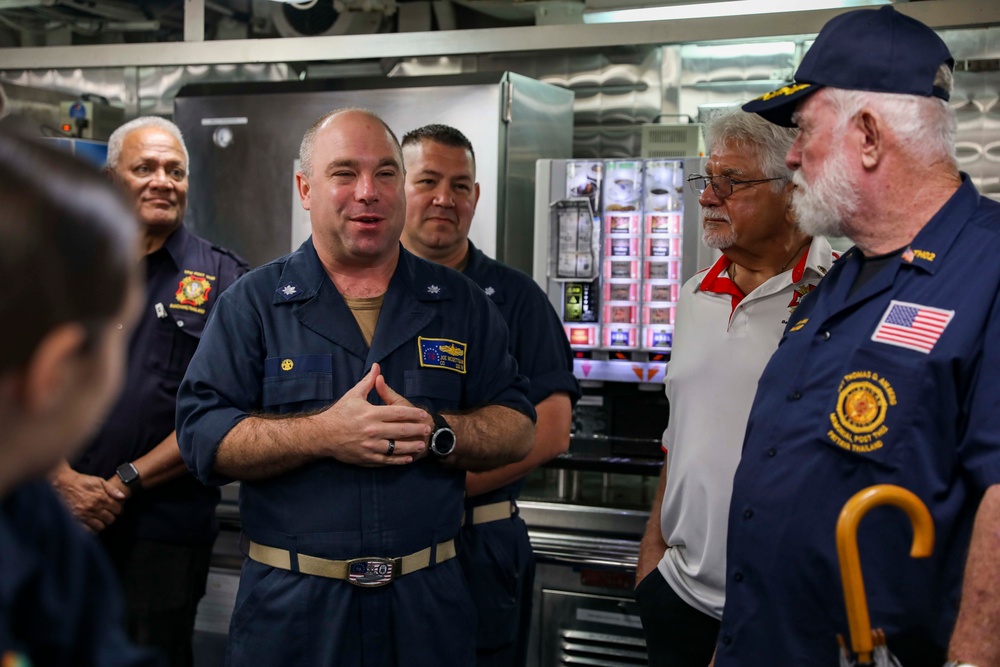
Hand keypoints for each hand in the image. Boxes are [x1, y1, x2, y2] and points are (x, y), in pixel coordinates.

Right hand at [50, 466, 125, 531]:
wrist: (63, 484)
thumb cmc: (82, 481)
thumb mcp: (99, 481)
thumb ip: (112, 489)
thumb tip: (123, 497)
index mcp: (101, 498)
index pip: (117, 510)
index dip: (119, 510)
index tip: (118, 510)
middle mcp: (94, 508)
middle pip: (110, 519)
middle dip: (112, 517)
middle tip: (109, 515)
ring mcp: (84, 515)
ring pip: (101, 526)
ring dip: (103, 523)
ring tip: (101, 519)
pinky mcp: (76, 520)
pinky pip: (88, 530)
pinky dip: (93, 529)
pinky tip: (93, 524)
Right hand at [314, 363, 429, 466]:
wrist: (323, 435)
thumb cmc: (339, 413)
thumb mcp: (353, 395)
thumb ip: (368, 382)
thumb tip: (377, 367)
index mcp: (371, 413)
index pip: (398, 413)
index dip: (413, 413)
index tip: (423, 414)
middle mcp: (372, 430)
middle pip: (401, 430)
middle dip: (416, 430)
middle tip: (428, 429)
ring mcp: (370, 446)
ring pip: (396, 447)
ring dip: (411, 446)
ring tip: (421, 444)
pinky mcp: (366, 458)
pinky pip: (386, 460)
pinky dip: (398, 460)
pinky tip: (408, 458)